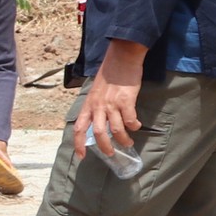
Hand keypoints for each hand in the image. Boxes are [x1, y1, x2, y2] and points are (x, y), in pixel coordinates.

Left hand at [73, 41, 144, 162]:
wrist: (121, 58)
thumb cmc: (109, 75)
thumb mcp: (95, 92)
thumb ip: (95, 107)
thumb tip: (98, 122)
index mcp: (88, 105)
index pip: (79, 129)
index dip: (79, 144)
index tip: (82, 156)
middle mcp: (98, 106)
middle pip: (98, 134)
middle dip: (105, 147)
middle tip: (112, 153)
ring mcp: (111, 104)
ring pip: (116, 130)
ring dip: (123, 140)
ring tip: (128, 143)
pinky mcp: (126, 100)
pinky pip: (130, 120)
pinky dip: (134, 126)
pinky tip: (136, 126)